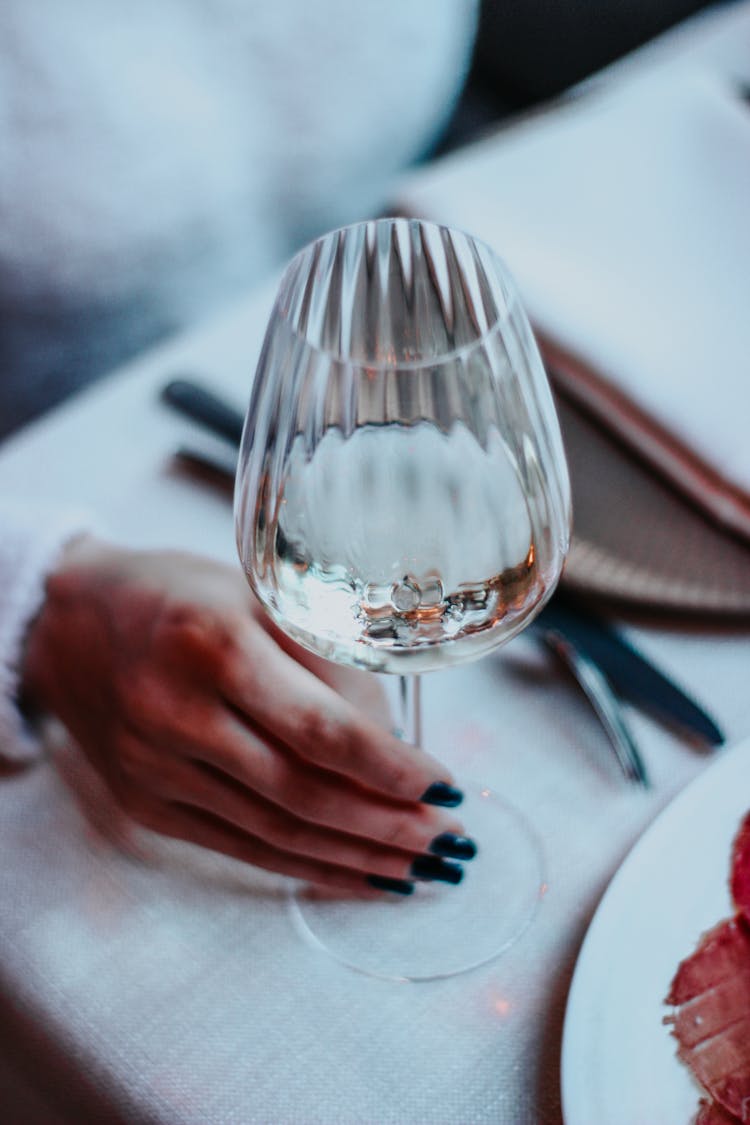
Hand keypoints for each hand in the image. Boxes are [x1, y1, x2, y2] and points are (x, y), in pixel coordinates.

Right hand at [22, 538, 468, 891]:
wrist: (71, 624)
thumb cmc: (178, 595)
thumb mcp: (256, 593)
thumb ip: (324, 655)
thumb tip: (394, 735)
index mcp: (213, 644)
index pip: (320, 728)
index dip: (390, 768)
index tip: (445, 784)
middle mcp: (176, 713)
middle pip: (303, 791)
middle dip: (387, 824)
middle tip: (447, 839)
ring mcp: (156, 768)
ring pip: (276, 831)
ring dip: (357, 856)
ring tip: (418, 866)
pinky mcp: (146, 805)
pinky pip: (239, 848)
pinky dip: (304, 867)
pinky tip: (354, 875)